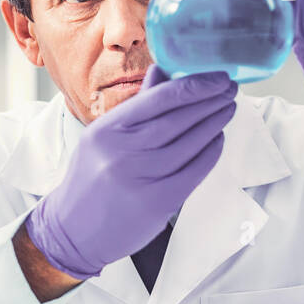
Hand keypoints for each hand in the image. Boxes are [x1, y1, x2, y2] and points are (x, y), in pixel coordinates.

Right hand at [24, 66, 235, 279]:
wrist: (73, 231)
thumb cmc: (89, 180)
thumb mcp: (101, 138)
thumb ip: (135, 107)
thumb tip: (162, 72)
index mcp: (107, 130)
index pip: (159, 98)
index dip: (196, 85)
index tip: (218, 77)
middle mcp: (122, 151)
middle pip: (179, 118)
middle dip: (211, 100)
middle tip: (230, 90)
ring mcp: (141, 178)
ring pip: (190, 143)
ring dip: (215, 123)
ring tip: (227, 110)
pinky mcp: (157, 202)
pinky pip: (194, 170)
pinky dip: (211, 152)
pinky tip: (217, 140)